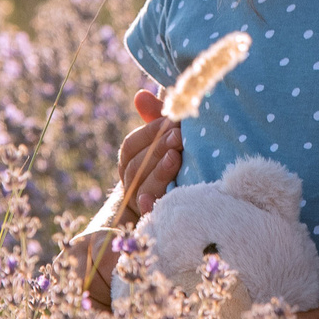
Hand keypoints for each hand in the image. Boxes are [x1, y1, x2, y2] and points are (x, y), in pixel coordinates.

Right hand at [113, 89, 183, 224]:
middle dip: (157, 149)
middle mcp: (132, 185)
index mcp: (132, 164)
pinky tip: (161, 198)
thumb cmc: (176, 168)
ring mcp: (141, 206)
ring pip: (141, 188)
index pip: (131, 146)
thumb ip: (156, 120)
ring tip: (176, 157)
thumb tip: (140, 95)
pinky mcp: (154, 223)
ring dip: (158, 171)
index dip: (149, 133)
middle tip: (178, 136)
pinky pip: (149, 217)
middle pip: (136, 166)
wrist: (187, 213)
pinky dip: (152, 208)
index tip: (171, 121)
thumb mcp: (167, 144)